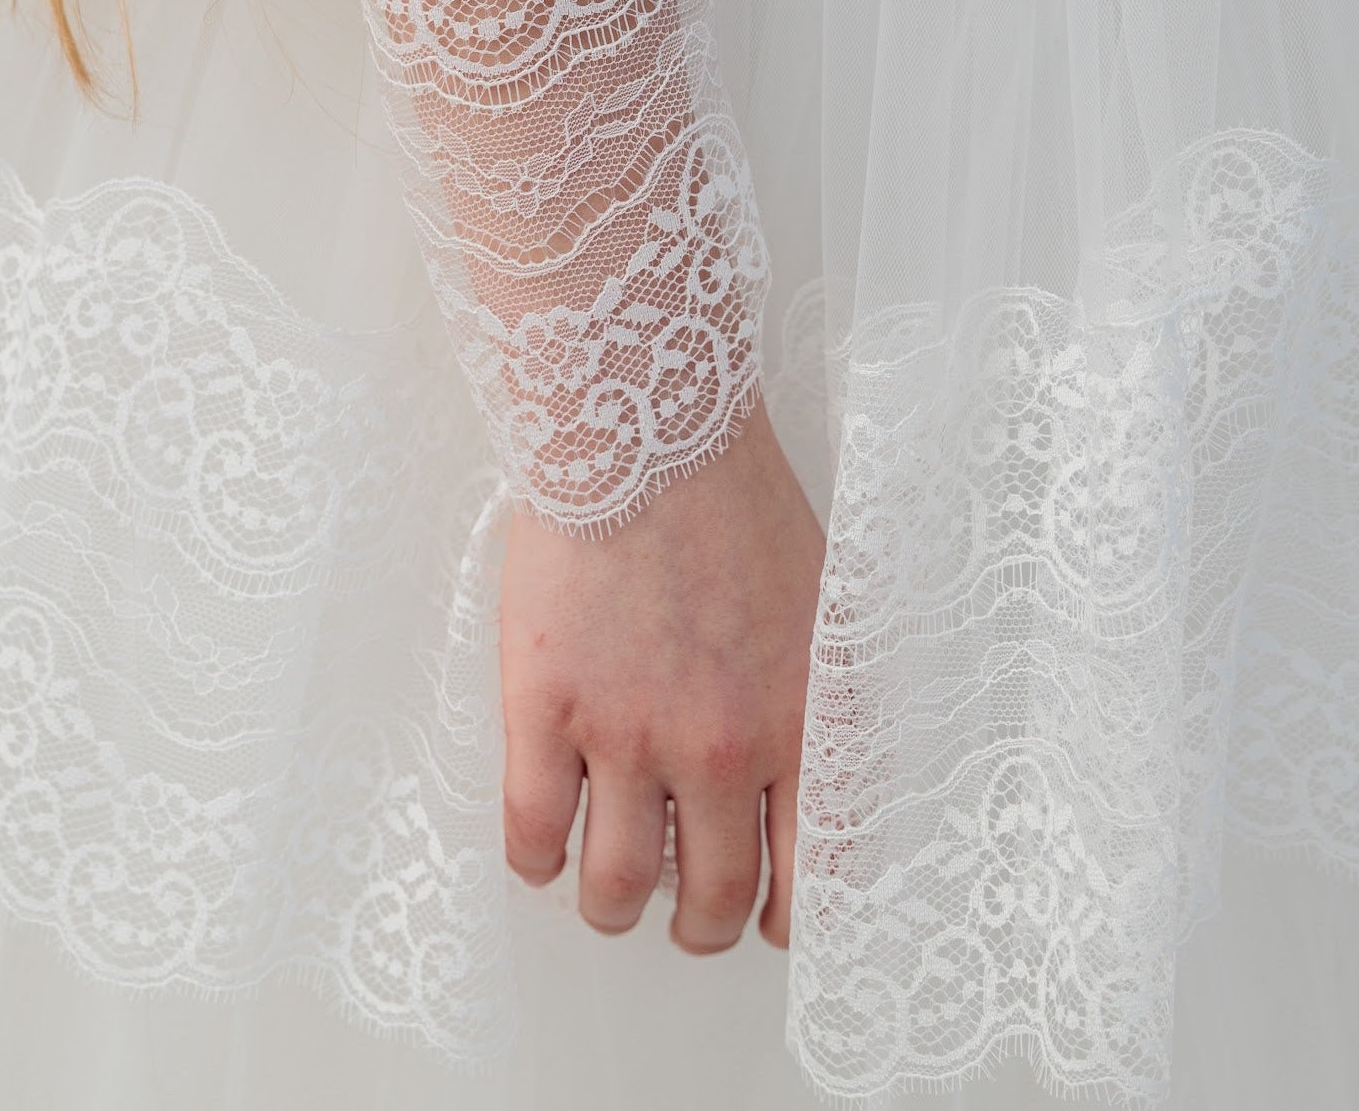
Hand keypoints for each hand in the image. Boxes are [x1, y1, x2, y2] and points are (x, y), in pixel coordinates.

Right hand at [499, 402, 824, 952]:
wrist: (646, 431)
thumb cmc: (736, 500)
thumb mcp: (823, 604)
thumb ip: (825, 698)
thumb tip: (823, 773)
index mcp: (800, 723)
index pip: (812, 875)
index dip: (788, 920)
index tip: (768, 922)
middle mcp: (720, 749)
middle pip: (710, 898)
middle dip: (698, 927)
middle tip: (685, 919)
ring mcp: (627, 735)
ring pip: (615, 886)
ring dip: (611, 910)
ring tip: (605, 899)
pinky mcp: (546, 709)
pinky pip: (533, 830)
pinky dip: (535, 861)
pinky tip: (542, 851)